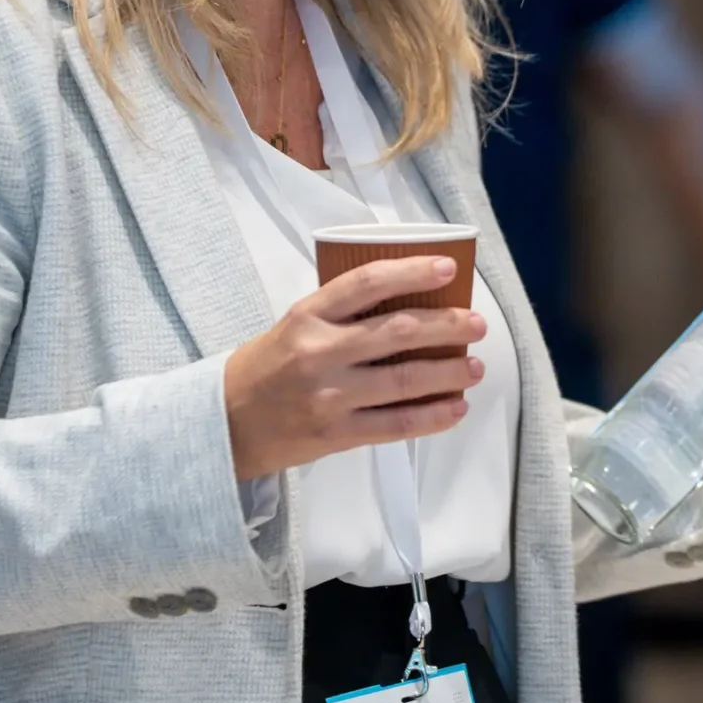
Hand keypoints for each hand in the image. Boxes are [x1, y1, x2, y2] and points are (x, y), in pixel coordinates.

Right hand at [221, 256, 487, 478]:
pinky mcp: (337, 434)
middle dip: (447, 325)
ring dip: (449, 373)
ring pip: (405, 381)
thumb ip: (343, 314)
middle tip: (476, 324)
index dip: (412, 272)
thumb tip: (413, 302)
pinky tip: (456, 408)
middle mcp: (320, 352)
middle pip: (398, 332)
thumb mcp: (296, 324)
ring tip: (475, 367)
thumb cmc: (268, 366)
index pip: (367, 283)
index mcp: (308, 315)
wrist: (225, 423)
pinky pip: (397, 425)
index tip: (448, 268)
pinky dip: (433, 417)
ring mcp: (330, 396)